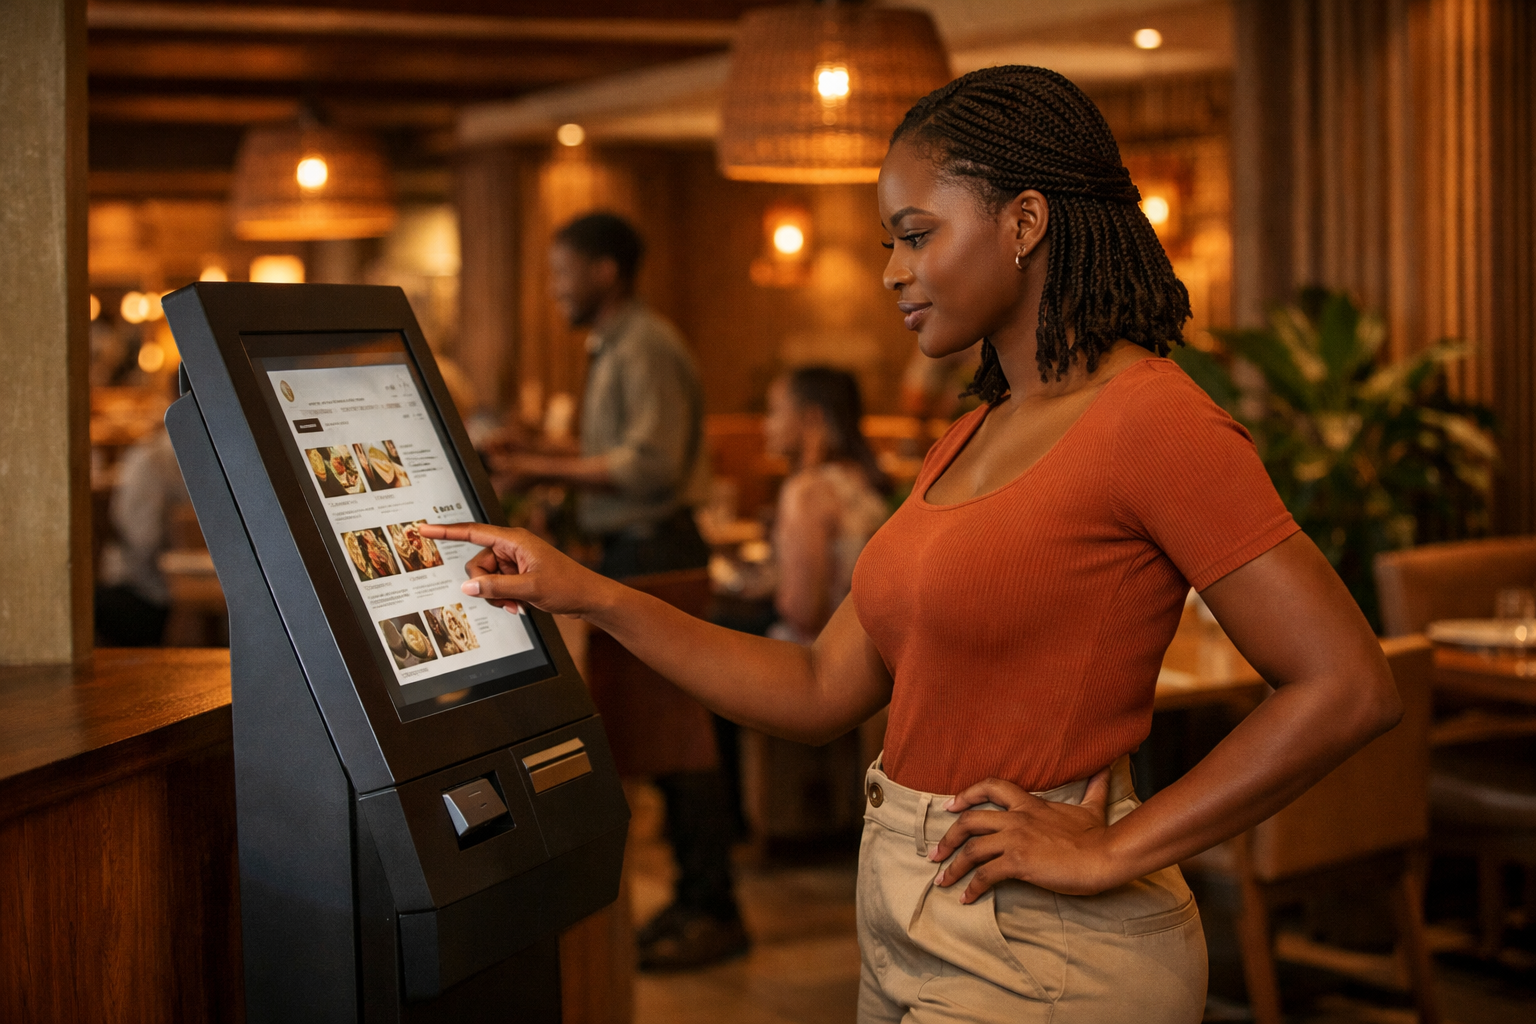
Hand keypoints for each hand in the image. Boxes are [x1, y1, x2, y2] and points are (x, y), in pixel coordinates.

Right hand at [416, 523, 616, 617]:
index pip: (473, 533)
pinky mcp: (518, 575)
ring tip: (515, 604)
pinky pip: (496, 586)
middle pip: (477, 563)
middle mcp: (512, 548)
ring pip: (485, 578)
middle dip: (484, 585)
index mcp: (514, 540)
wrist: (588, 598)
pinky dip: (502, 598)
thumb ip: (495, 587)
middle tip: (504, 598)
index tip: (424, 528)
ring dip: (494, 595)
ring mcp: (514, 562)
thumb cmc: (567, 586)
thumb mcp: (529, 589)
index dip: (446, 532)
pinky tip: (518, 606)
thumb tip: (467, 587)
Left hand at [930, 766, 1118, 900]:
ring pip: (970, 849)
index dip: (967, 794)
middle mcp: (1016, 819)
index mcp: (1029, 804)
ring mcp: (1015, 840)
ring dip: (952, 866)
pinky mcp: (1018, 862)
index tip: (952, 805)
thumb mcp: (1092, 807)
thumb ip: (1093, 788)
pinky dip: (972, 887)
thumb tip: (1104, 769)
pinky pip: (985, 875)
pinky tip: (967, 897)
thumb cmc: (1099, 835)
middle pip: (969, 821)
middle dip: (947, 837)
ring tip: (942, 880)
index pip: (991, 787)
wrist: (1105, 855)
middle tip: (935, 853)